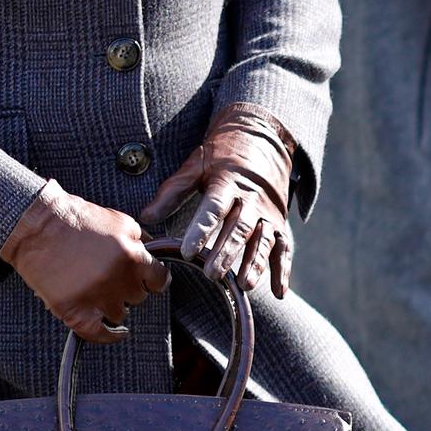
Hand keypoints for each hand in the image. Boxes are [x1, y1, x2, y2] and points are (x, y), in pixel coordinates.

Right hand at [0, 182, 166, 343]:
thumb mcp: (118, 220)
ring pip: (119, 314)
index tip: (149, 282)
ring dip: (113, 306)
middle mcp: (116, 279)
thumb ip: (139, 241)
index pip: (159, 280)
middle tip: (113, 279)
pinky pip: (99, 334)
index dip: (154, 280)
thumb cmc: (74, 219)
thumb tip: (152, 256)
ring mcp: (95, 296)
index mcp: (131, 255)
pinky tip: (114, 332)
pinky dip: (108, 335)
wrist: (35, 226)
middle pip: (138, 298)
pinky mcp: (73, 309)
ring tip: (101, 294)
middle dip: (128, 288)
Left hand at [141, 103, 296, 296]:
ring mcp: (268, 212)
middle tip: (211, 274)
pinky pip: (284, 248)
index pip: (214, 208)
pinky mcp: (279, 223)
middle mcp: (251, 199)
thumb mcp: (196, 166)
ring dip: (255, 263)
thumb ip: (172, 192)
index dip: (202, 230)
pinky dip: (283, 270)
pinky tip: (279, 292)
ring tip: (244, 284)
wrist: (262, 138)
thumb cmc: (222, 155)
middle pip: (240, 228)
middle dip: (227, 252)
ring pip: (263, 240)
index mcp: (227, 182)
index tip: (188, 251)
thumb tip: (146, 218)